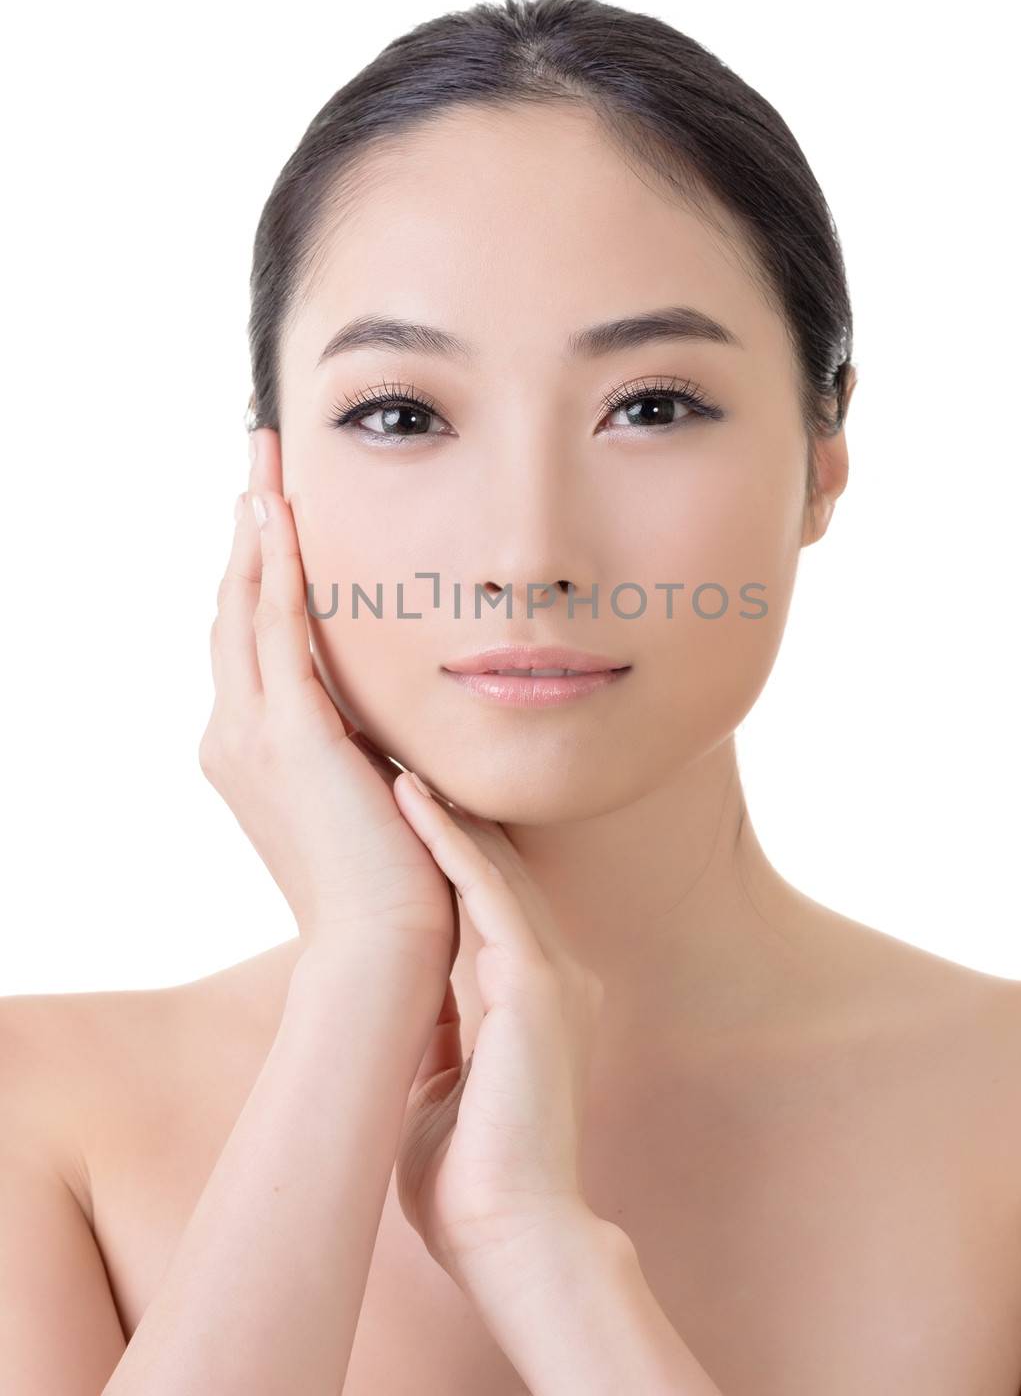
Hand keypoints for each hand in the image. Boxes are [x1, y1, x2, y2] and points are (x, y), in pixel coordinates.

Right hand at [197, 426, 458, 960]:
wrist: (387, 948)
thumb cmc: (396, 884)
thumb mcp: (373, 795)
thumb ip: (370, 748)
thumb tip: (399, 723)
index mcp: (254, 752)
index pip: (249, 641)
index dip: (255, 573)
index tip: (272, 515)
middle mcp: (237, 735)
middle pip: (232, 608)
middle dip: (246, 531)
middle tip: (258, 462)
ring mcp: (255, 733)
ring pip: (244, 604)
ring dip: (255, 527)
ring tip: (262, 461)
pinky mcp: (290, 732)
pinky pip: (275, 626)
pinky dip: (276, 565)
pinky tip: (280, 512)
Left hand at [390, 771, 605, 1291]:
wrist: (514, 1239)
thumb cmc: (472, 1183)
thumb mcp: (442, 1088)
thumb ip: (434, 1037)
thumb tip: (401, 1010)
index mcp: (530, 998)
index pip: (484, 900)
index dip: (444, 846)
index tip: (399, 796)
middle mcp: (548, 973)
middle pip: (493, 866)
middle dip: (446, 806)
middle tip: (393, 743)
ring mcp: (548, 974)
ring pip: (491, 863)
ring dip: (440, 805)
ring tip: (390, 747)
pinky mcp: (534, 985)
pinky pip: (486, 892)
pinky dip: (445, 840)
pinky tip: (409, 793)